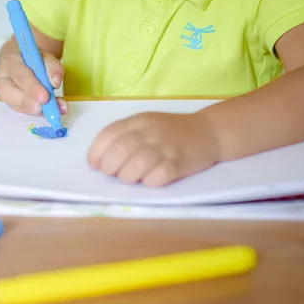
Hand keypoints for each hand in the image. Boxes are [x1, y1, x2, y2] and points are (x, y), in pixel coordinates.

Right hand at [0, 48, 66, 115]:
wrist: (22, 62)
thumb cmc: (32, 59)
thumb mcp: (45, 56)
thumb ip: (52, 67)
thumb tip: (55, 83)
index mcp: (9, 61)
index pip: (19, 75)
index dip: (31, 87)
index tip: (45, 97)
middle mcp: (2, 78)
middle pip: (9, 92)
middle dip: (27, 102)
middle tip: (41, 108)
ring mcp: (4, 92)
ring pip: (13, 104)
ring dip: (33, 110)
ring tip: (50, 111)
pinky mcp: (10, 103)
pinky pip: (20, 110)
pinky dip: (35, 113)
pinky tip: (47, 112)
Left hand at [87, 112, 220, 186]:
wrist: (208, 131)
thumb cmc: (170, 132)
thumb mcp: (145, 125)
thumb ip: (124, 136)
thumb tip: (99, 159)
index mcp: (138, 121)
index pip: (108, 134)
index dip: (96, 152)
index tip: (95, 165)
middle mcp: (150, 132)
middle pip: (121, 149)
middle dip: (110, 166)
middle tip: (112, 174)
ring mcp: (166, 146)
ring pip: (138, 163)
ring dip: (127, 176)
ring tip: (129, 179)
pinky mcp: (180, 162)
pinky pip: (160, 175)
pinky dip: (150, 181)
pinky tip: (149, 180)